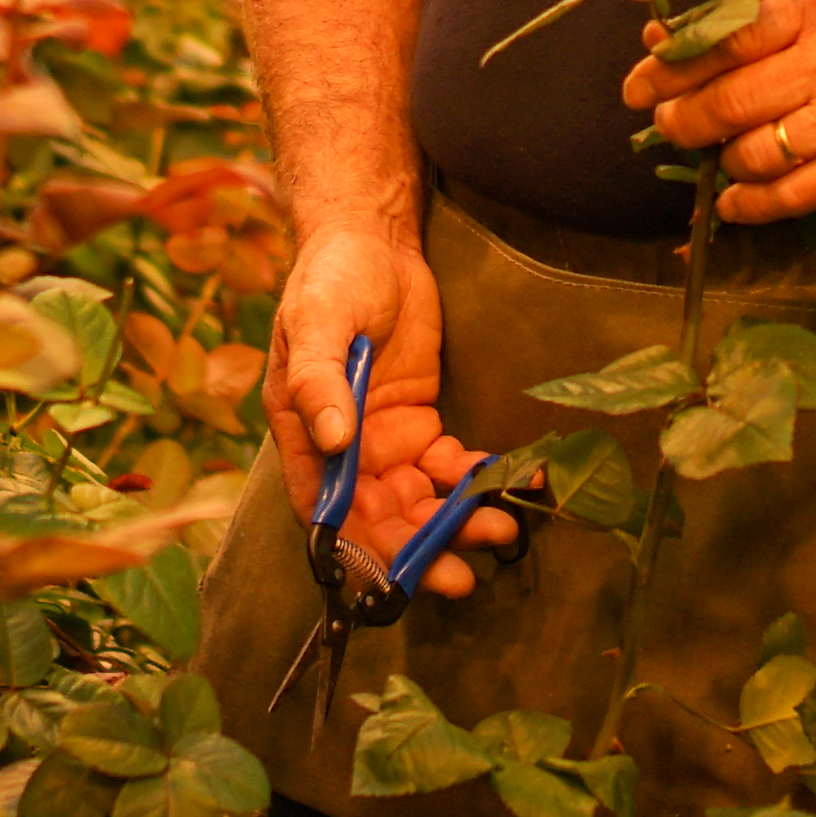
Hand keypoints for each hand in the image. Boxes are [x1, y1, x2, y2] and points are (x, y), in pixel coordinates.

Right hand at [264, 221, 514, 597]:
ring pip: (418, 503)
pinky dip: (477, 480)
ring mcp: (385, 443)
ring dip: (455, 522)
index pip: (326, 512)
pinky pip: (449, 468)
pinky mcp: (421, 425)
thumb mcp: (317, 322)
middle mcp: (344, 453)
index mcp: (304, 438)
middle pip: (378, 520)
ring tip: (500, 528)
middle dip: (419, 551)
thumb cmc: (331, 279)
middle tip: (463, 574)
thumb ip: (319, 381)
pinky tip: (511, 480)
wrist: (374, 242)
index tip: (398, 575)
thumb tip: (335, 442)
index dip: (358, 550)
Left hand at [623, 0, 815, 223]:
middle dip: (683, 120)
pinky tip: (731, 200)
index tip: (638, 87)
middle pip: (729, 101)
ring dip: (722, 161)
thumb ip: (742, 18)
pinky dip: (748, 204)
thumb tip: (656, 40)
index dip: (670, 68)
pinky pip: (788, 196)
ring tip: (720, 152)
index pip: (724, 38)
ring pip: (753, 153)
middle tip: (670, 125)